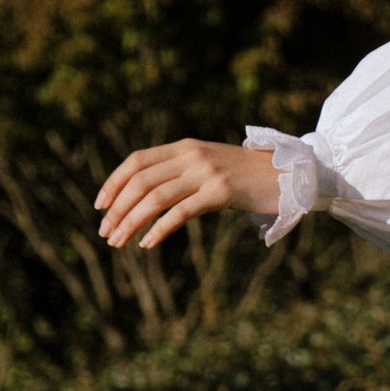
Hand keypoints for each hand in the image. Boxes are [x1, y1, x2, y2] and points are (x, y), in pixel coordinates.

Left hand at [96, 138, 279, 251]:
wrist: (289, 175)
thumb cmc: (248, 176)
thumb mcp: (210, 166)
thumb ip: (182, 172)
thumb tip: (148, 195)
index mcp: (185, 146)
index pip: (136, 161)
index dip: (113, 182)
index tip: (100, 206)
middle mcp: (191, 155)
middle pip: (140, 181)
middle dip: (117, 208)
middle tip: (106, 233)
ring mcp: (206, 172)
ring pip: (155, 197)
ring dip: (131, 222)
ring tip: (118, 242)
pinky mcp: (221, 192)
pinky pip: (180, 212)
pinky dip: (159, 229)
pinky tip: (147, 244)